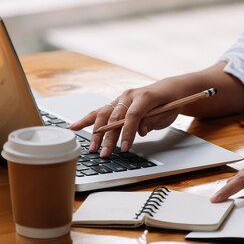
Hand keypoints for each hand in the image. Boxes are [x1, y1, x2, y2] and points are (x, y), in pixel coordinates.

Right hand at [69, 80, 183, 157]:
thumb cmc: (168, 103)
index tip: (125, 148)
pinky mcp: (115, 104)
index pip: (132, 115)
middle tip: (105, 153)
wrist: (168, 90)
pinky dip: (87, 120)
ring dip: (97, 132)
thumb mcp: (167, 114)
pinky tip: (75, 126)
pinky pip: (99, 112)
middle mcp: (129, 96)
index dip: (127, 132)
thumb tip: (139, 130)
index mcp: (144, 97)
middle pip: (114, 117)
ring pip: (104, 114)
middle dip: (109, 137)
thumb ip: (152, 122)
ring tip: (93, 147)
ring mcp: (121, 99)